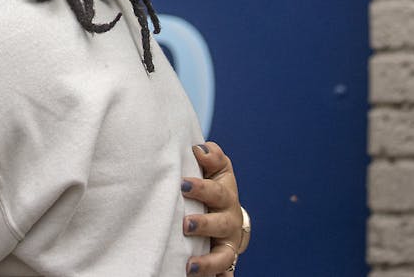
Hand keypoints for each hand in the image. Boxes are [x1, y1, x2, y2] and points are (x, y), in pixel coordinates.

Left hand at [182, 142, 247, 274]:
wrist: (227, 215)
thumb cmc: (214, 186)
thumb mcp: (216, 170)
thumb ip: (211, 157)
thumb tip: (200, 149)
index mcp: (226, 196)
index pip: (217, 191)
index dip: (201, 187)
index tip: (183, 184)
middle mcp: (230, 221)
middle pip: (221, 224)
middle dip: (204, 224)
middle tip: (185, 225)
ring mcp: (227, 244)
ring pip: (223, 256)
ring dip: (209, 262)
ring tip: (190, 266)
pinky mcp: (223, 261)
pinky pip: (223, 274)